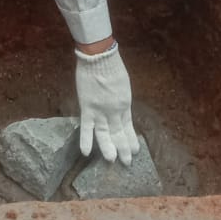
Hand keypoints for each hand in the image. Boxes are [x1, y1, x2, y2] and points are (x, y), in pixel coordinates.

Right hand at [74, 43, 138, 165]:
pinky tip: (86, 152)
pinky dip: (86, 139)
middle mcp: (115, 111)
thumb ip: (121, 98)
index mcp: (125, 104)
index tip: (134, 150)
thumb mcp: (123, 84)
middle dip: (123, 148)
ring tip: (113, 161)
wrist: (100, 57)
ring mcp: (101, 111)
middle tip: (127, 162)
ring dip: (108, 148)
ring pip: (105, 134)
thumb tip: (120, 107)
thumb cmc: (112, 66)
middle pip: (119, 133)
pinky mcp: (88, 108)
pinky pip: (86, 127)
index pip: (128, 126)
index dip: (131, 138)